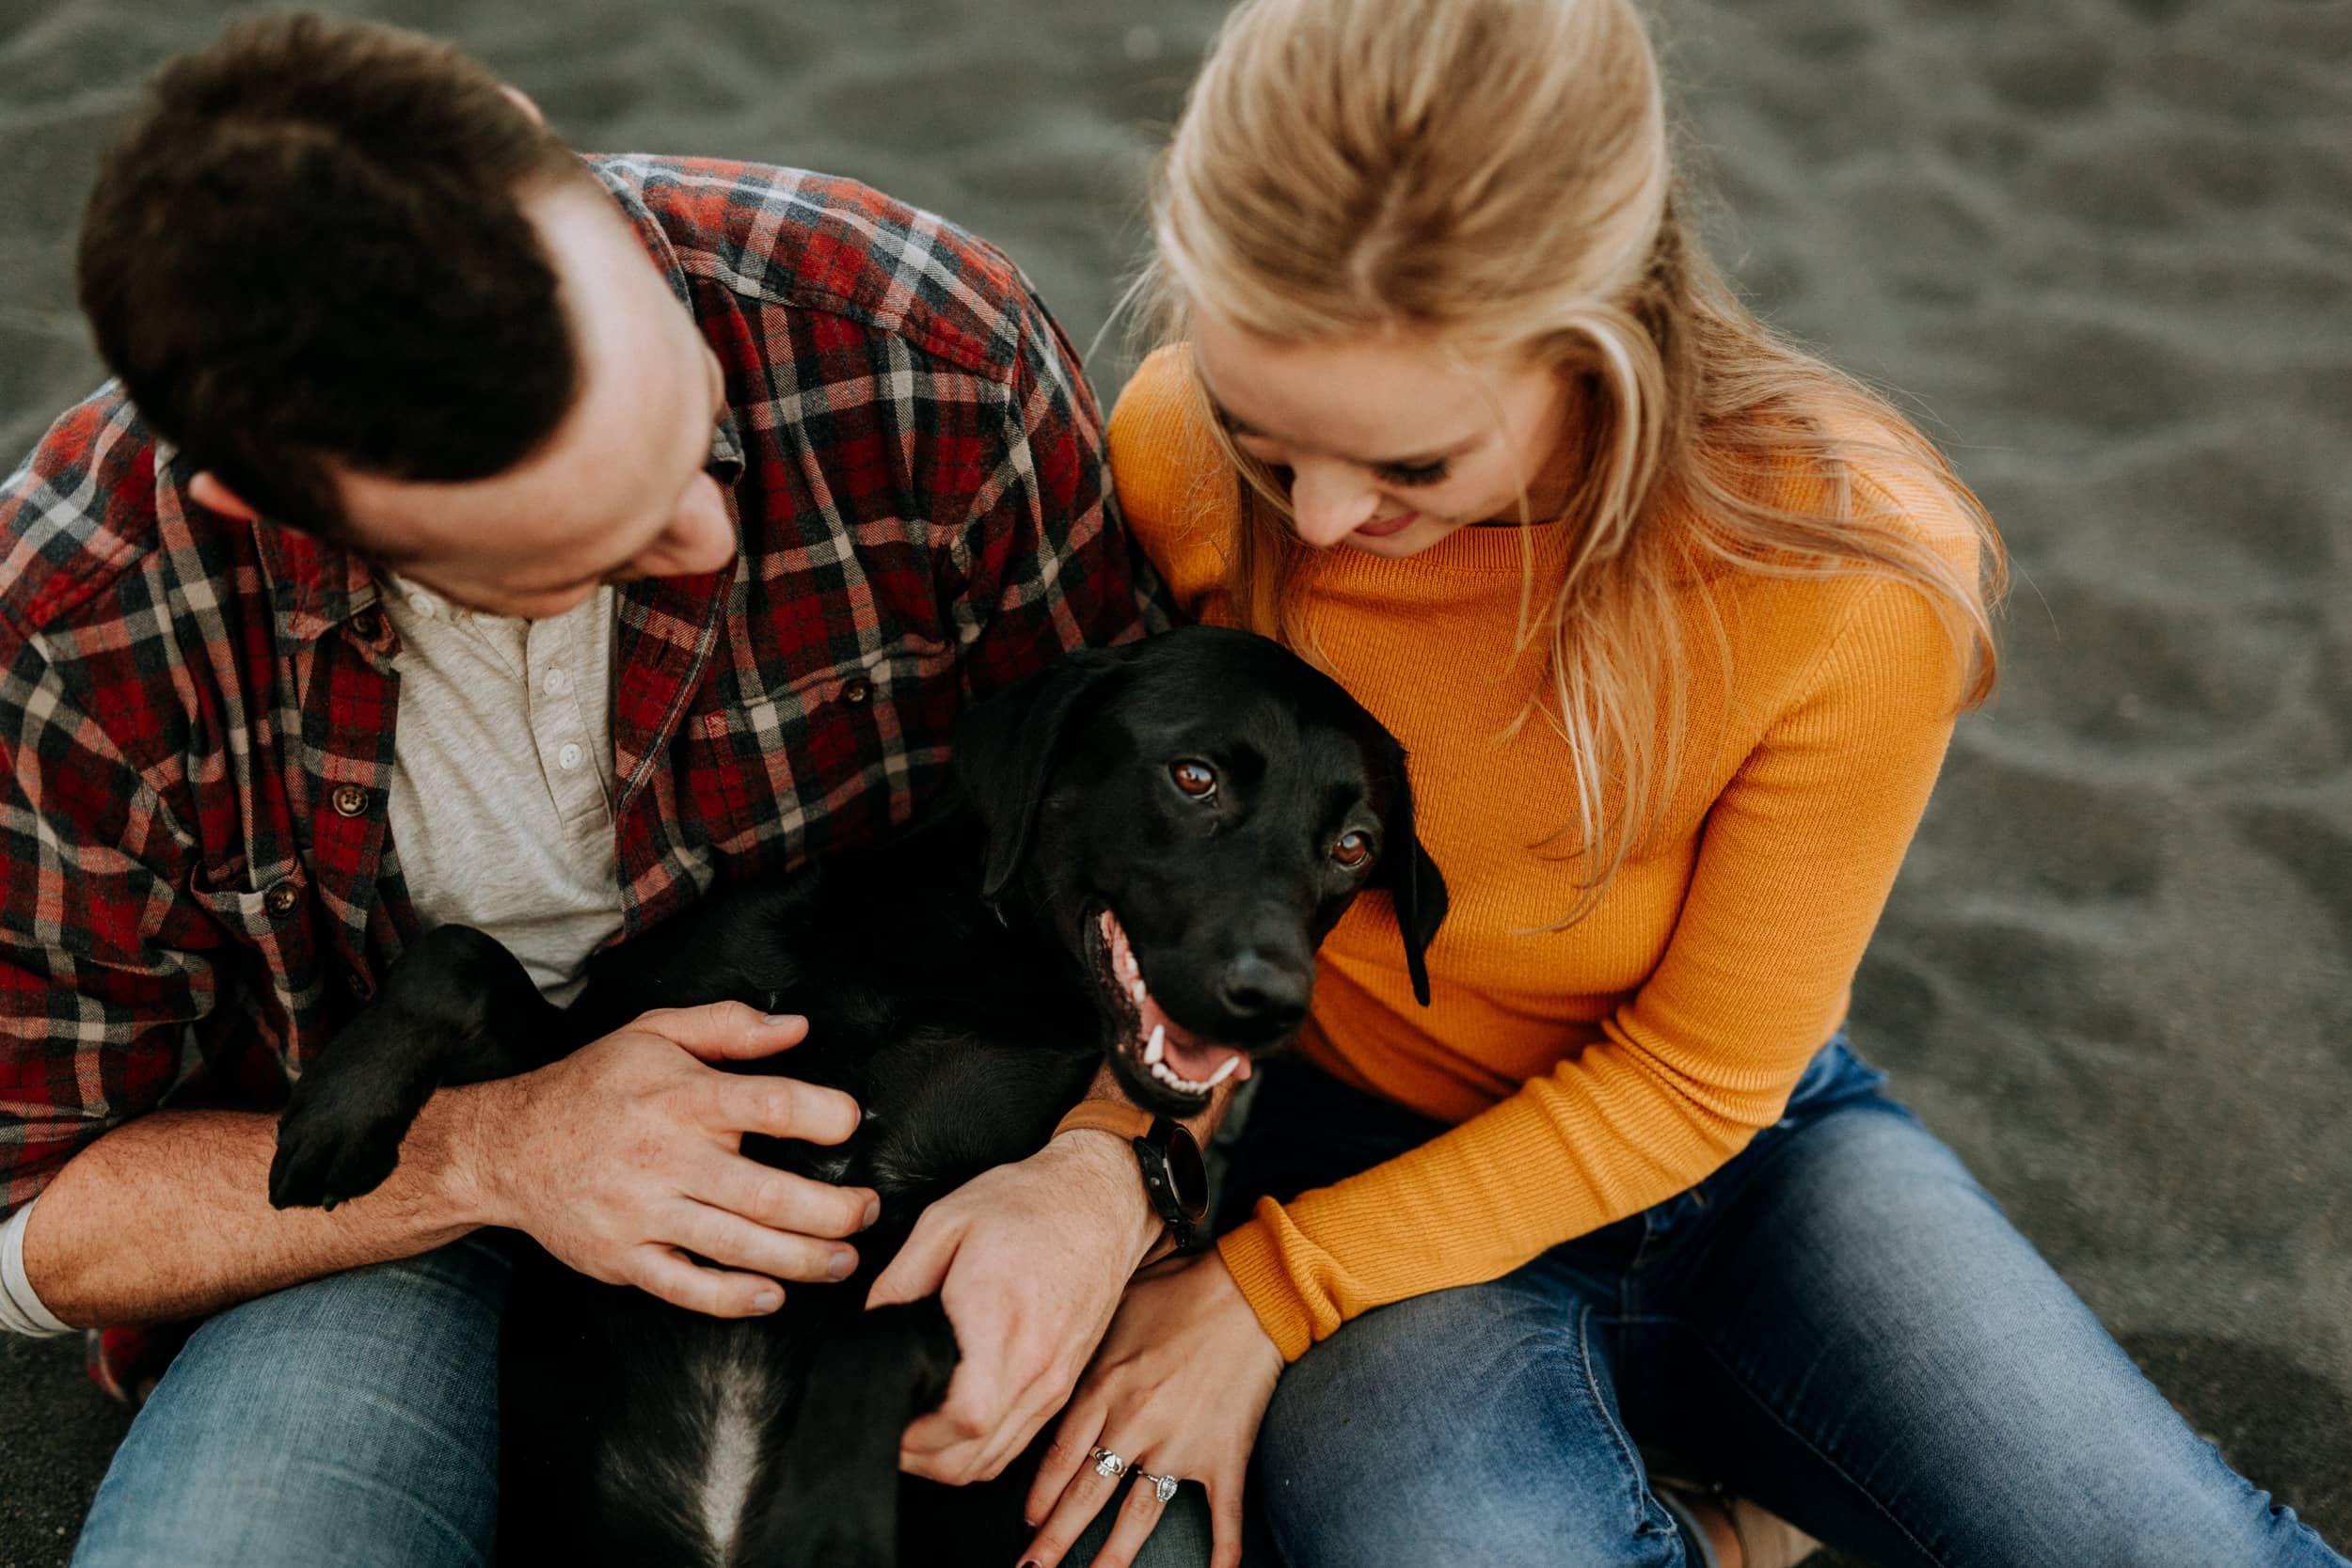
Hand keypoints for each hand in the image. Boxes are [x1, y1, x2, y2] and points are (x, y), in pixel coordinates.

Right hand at [460, 1002, 877, 1317]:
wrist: (507, 1147)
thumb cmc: (595, 1086)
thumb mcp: (654, 1034)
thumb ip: (729, 1028)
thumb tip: (799, 1029)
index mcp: (679, 1096)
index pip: (767, 1105)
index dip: (820, 1115)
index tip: (850, 1124)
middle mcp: (664, 1157)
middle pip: (766, 1193)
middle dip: (832, 1210)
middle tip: (868, 1211)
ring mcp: (641, 1213)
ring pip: (737, 1246)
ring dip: (803, 1259)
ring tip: (844, 1260)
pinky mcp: (622, 1258)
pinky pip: (686, 1288)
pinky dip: (733, 1298)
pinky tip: (773, 1295)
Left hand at [866, 1129, 1159, 1484]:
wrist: (1101, 1201)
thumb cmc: (1024, 1204)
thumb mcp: (945, 1221)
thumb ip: (899, 1280)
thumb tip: (868, 1330)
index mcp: (999, 1321)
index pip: (961, 1418)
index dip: (913, 1435)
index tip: (884, 1410)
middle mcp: (1033, 1365)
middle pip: (968, 1460)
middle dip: (916, 1457)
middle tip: (886, 1421)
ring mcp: (1052, 1382)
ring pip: (989, 1463)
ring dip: (943, 1460)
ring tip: (913, 1426)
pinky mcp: (1063, 1384)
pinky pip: (1015, 1445)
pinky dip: (977, 1452)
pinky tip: (952, 1425)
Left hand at [1021, 1250, 1281, 1567]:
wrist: (1249, 1291)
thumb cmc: (1180, 1287)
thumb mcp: (1115, 1305)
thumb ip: (1086, 1339)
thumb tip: (1053, 1347)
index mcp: (1103, 1388)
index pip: (1058, 1457)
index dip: (1039, 1495)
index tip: (1027, 1521)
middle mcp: (1133, 1425)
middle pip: (1084, 1496)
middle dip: (1054, 1540)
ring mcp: (1178, 1446)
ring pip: (1136, 1516)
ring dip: (1112, 1557)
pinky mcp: (1222, 1455)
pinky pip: (1221, 1515)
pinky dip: (1222, 1551)